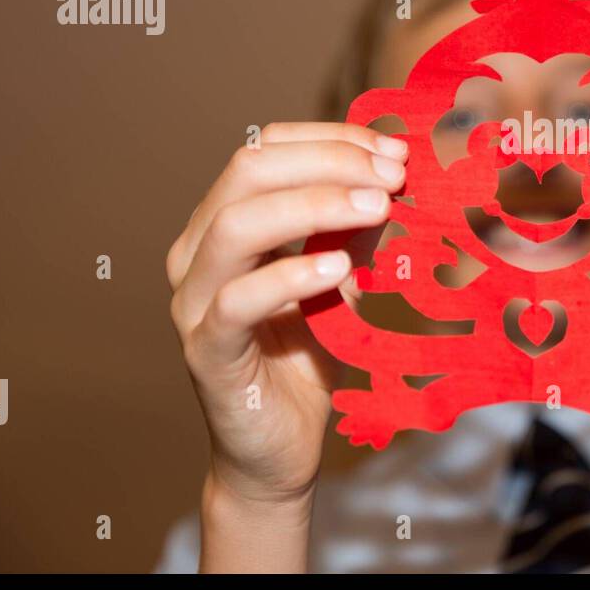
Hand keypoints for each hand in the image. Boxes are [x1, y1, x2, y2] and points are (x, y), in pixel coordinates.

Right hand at [165, 122, 406, 567]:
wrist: (281, 450)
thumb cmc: (306, 358)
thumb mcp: (343, 279)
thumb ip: (356, 228)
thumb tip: (396, 172)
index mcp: (223, 223)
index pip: (265, 150)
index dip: (331, 139)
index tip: (395, 150)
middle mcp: (196, 254)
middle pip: (248, 173)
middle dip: (329, 163)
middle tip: (392, 176)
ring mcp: (193, 302)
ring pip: (235, 225)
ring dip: (313, 206)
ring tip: (376, 208)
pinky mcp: (205, 352)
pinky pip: (237, 301)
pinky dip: (289, 275)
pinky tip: (338, 269)